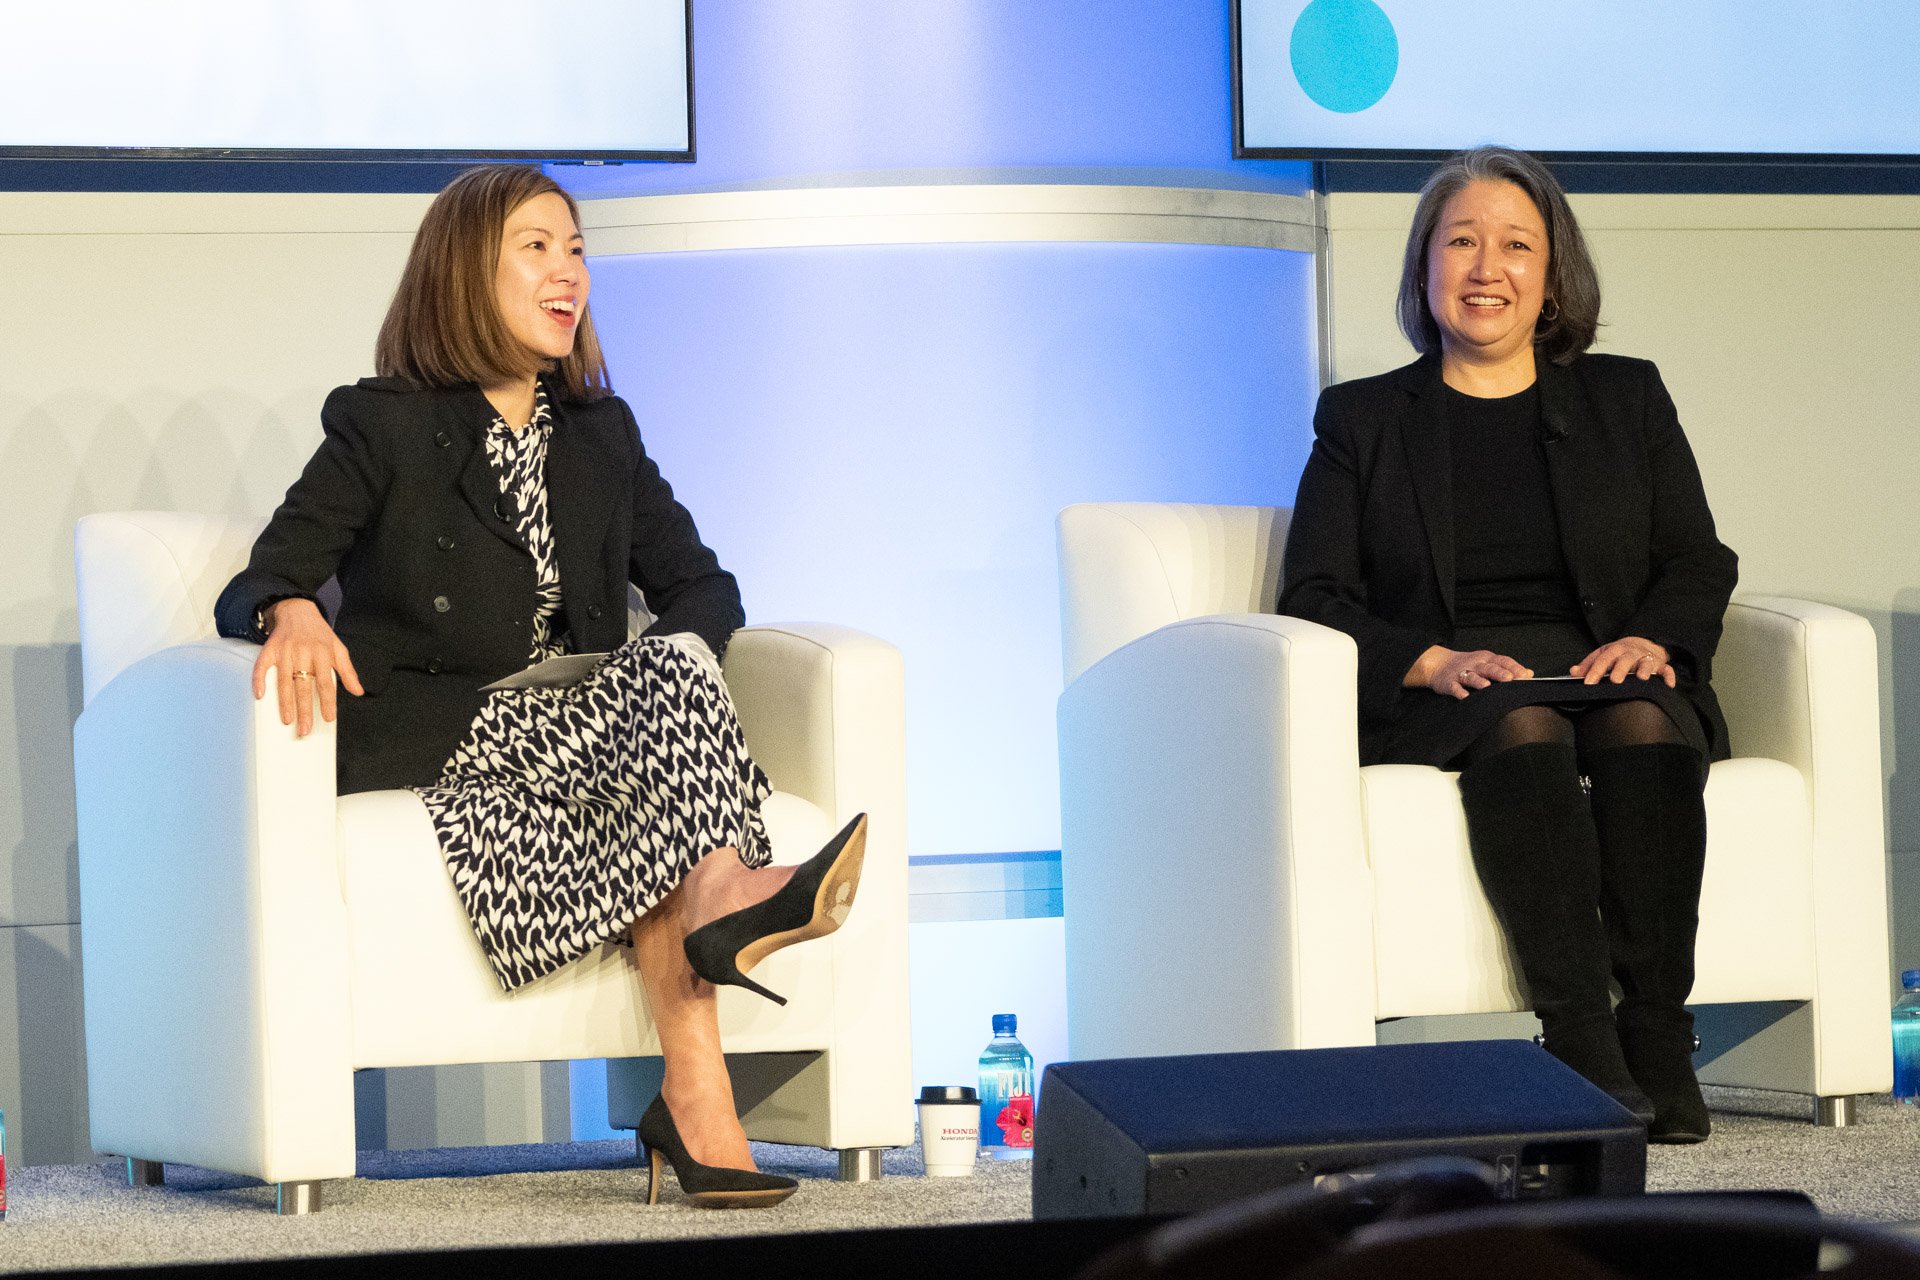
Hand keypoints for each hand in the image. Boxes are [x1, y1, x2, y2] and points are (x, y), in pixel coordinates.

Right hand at [252, 599, 364, 736]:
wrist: (297, 609)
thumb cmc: (320, 634)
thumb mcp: (339, 649)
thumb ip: (348, 671)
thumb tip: (358, 692)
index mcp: (323, 653)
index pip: (326, 682)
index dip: (327, 701)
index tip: (328, 718)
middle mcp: (304, 652)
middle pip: (304, 686)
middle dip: (305, 709)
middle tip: (304, 729)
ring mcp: (285, 650)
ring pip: (284, 680)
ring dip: (285, 702)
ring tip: (287, 720)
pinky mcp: (270, 648)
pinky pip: (262, 666)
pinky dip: (259, 680)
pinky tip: (259, 695)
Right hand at [1410, 645, 1533, 699]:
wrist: (1439, 664)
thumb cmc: (1469, 666)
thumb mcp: (1488, 663)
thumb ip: (1508, 668)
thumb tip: (1530, 673)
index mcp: (1487, 659)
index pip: (1502, 661)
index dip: (1514, 667)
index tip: (1525, 675)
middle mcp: (1475, 664)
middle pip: (1488, 667)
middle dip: (1499, 673)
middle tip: (1510, 679)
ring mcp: (1461, 673)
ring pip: (1471, 676)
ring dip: (1478, 681)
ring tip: (1487, 686)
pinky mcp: (1448, 682)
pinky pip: (1454, 687)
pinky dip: (1459, 691)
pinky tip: (1465, 696)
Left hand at [1571, 637, 1674, 687]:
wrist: (1642, 643)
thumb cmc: (1618, 654)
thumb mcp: (1602, 655)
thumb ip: (1588, 665)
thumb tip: (1572, 672)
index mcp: (1614, 650)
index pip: (1603, 660)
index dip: (1595, 671)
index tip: (1588, 683)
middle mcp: (1630, 653)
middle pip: (1625, 660)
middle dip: (1620, 669)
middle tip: (1615, 681)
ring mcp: (1646, 658)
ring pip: (1646, 663)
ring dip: (1644, 670)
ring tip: (1642, 679)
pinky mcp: (1660, 665)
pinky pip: (1666, 670)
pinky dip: (1669, 676)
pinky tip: (1668, 685)